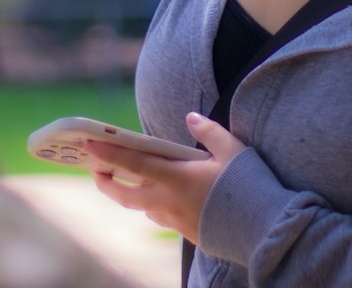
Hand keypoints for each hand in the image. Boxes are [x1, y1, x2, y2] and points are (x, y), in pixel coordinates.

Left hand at [85, 113, 245, 245]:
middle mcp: (169, 202)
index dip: (108, 154)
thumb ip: (208, 130)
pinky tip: (164, 197)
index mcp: (175, 178)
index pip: (132, 164)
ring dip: (132, 195)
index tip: (88, 145)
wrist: (264, 229)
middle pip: (126, 196)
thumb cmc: (248, 185)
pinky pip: (163, 218)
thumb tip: (191, 118)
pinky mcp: (188, 234)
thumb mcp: (231, 148)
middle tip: (96, 171)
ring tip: (130, 182)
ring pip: (143, 208)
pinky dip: (155, 206)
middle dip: (106, 183)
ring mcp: (177, 221)